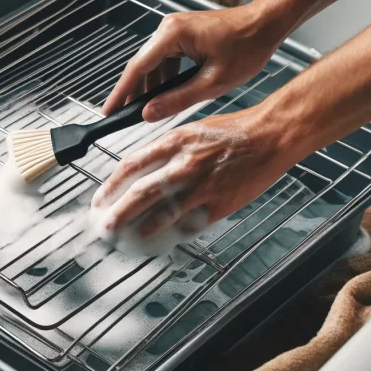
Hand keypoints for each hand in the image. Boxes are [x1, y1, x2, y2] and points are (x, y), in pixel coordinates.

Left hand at [91, 108, 295, 237]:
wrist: (270, 137)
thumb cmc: (233, 132)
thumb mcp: (191, 130)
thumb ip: (164, 150)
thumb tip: (140, 170)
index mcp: (174, 142)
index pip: (130, 166)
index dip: (110, 186)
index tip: (100, 200)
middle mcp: (183, 165)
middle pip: (139, 194)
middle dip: (117, 215)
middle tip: (105, 227)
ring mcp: (201, 187)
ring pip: (161, 215)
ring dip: (140, 229)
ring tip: (128, 238)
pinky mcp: (217, 205)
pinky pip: (189, 225)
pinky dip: (173, 234)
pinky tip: (162, 239)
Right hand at [101, 5, 285, 122]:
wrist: (267, 23)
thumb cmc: (247, 47)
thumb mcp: (212, 82)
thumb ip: (177, 99)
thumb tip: (149, 113)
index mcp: (172, 35)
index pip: (137, 68)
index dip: (121, 92)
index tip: (108, 111)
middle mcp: (168, 28)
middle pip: (141, 65)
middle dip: (133, 92)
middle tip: (123, 116)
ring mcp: (175, 29)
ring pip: (153, 63)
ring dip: (150, 86)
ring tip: (146, 111)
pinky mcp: (183, 34)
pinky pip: (165, 59)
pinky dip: (163, 78)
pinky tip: (166, 95)